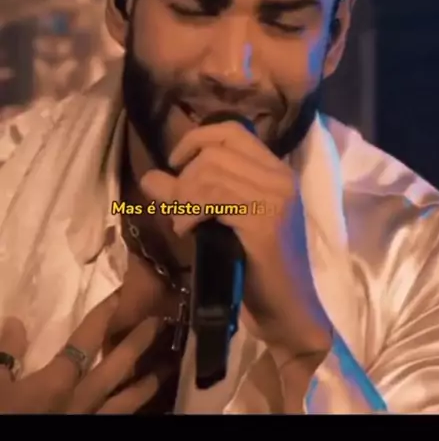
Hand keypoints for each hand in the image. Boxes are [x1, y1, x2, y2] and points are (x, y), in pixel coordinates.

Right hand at [0, 294, 171, 413]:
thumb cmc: (0, 417)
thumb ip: (4, 354)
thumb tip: (15, 322)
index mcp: (56, 383)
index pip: (84, 341)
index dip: (102, 316)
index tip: (120, 294)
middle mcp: (79, 401)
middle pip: (115, 369)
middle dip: (137, 344)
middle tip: (158, 323)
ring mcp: (87, 423)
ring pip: (123, 403)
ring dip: (144, 385)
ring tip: (163, 370)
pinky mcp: (89, 436)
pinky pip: (116, 423)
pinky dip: (130, 414)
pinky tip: (137, 410)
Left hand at [141, 121, 331, 367]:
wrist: (286, 309)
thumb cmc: (254, 268)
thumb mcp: (219, 222)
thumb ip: (188, 196)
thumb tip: (150, 177)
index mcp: (275, 171)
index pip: (231, 130)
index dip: (196, 139)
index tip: (175, 163)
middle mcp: (280, 177)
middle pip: (215, 153)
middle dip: (185, 179)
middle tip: (180, 211)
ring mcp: (275, 197)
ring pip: (211, 174)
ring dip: (185, 199)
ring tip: (183, 225)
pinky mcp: (266, 221)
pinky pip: (215, 198)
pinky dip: (191, 212)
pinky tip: (189, 232)